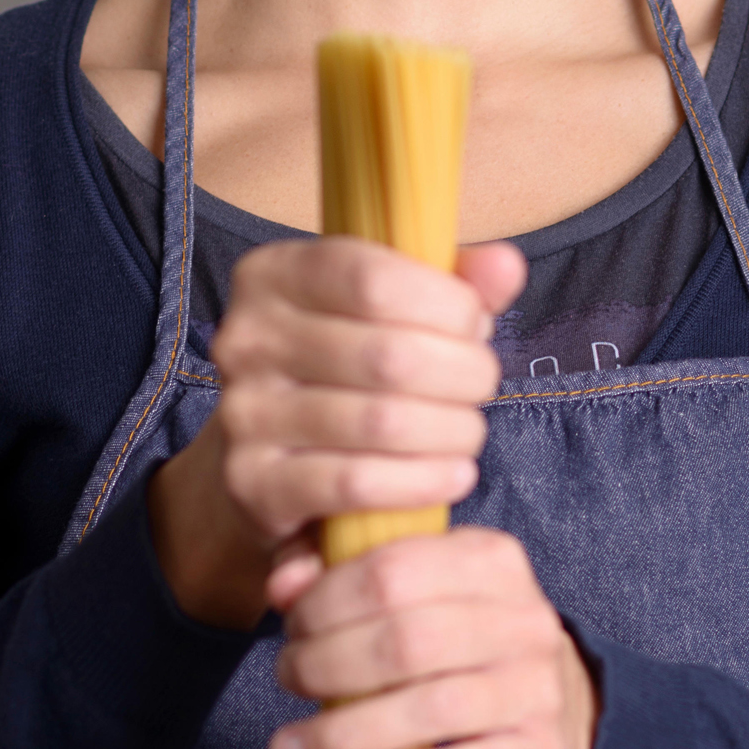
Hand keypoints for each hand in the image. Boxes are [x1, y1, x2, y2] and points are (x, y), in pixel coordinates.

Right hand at [147, 235, 525, 633]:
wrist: (273, 458)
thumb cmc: (347, 368)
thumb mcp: (392, 310)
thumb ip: (452, 284)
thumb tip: (504, 265)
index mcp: (274, 274)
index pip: (374, 278)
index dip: (447, 305)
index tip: (475, 324)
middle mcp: (246, 338)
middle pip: (390, 356)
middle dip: (463, 374)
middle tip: (481, 385)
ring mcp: (244, 413)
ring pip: (382, 423)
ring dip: (452, 432)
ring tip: (467, 432)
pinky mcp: (254, 482)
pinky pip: (358, 483)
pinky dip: (423, 481)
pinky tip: (452, 474)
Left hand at [266, 523, 600, 748]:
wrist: (562, 714)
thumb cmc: (466, 647)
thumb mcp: (423, 594)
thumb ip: (345, 576)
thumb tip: (283, 586)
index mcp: (490, 561)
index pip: (393, 569)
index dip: (326, 601)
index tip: (291, 628)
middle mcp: (522, 619)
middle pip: (405, 640)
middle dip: (326, 664)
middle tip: (288, 681)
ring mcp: (536, 689)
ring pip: (428, 710)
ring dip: (344, 733)